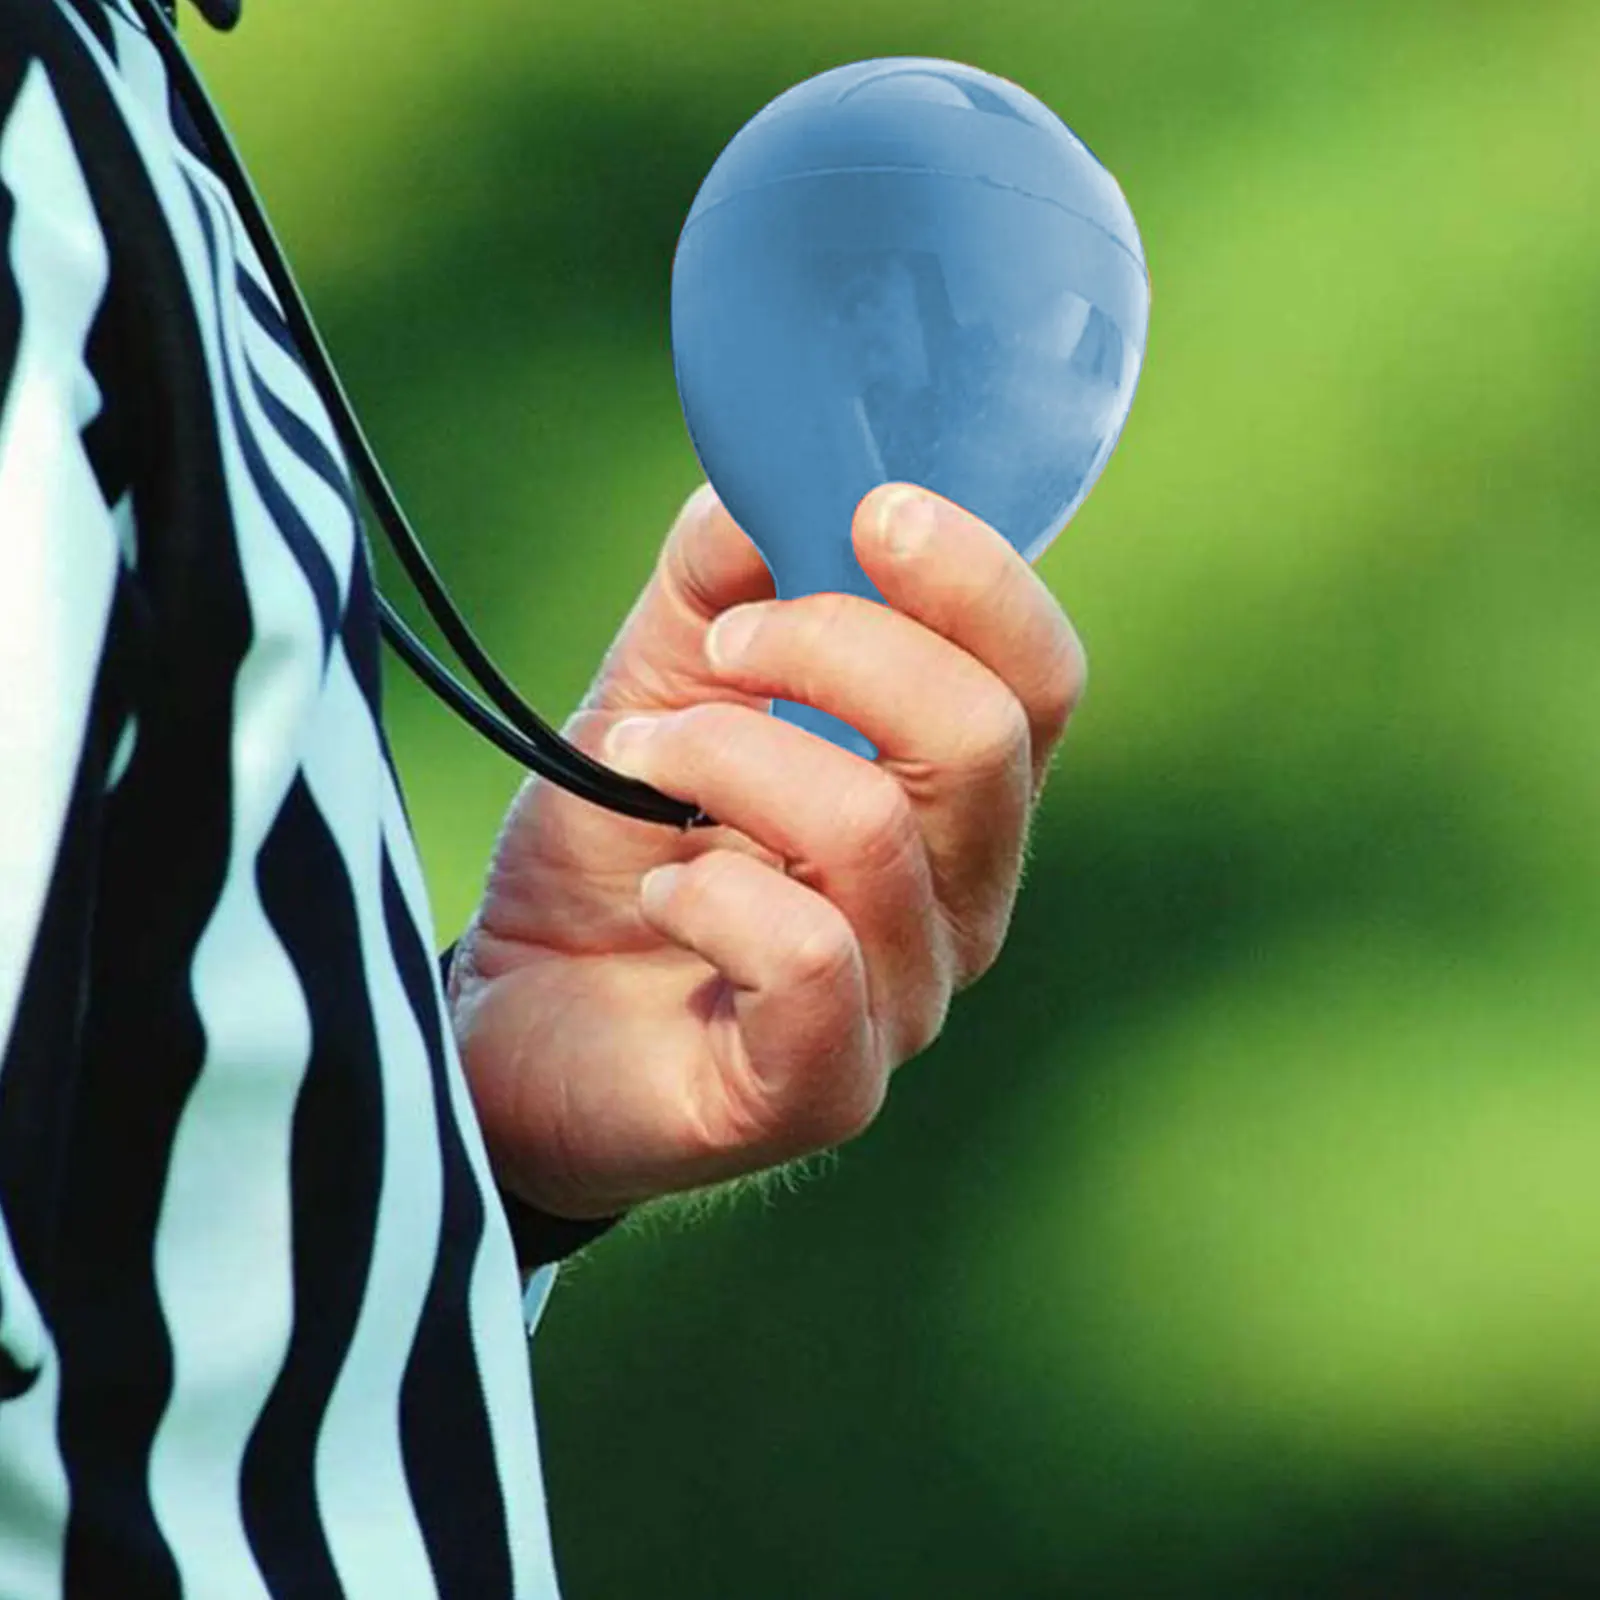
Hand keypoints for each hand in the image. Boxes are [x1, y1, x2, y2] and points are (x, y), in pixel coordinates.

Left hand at [447, 481, 1085, 1219]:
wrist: (520, 1011)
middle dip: (834, 649)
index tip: (866, 511)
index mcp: (952, 794)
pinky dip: (710, 894)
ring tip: (634, 761)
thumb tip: (768, 477)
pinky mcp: (830, 1086)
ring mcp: (907, 1003)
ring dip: (726, 758)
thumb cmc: (616, 846)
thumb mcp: (663, 684)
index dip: (976, 580)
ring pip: (874, 830)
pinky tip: (658, 891)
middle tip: (717, 646)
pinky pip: (814, 959)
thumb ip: (721, 580)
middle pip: (983, 737)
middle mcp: (961, 900)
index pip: (1041, 677)